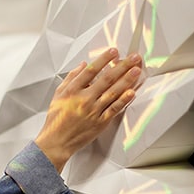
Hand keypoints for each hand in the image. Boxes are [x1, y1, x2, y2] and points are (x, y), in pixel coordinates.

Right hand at [34, 48, 140, 171]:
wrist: (57, 142)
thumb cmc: (56, 119)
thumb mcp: (58, 94)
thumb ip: (71, 78)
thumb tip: (83, 65)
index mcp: (73, 90)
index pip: (91, 70)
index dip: (104, 59)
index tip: (114, 51)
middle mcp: (84, 99)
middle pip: (106, 79)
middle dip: (122, 66)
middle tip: (133, 58)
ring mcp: (93, 111)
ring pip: (113, 92)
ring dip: (127, 80)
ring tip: (136, 70)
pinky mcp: (100, 122)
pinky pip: (114, 109)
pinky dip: (123, 100)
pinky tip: (132, 92)